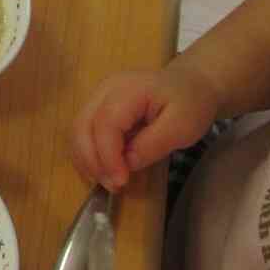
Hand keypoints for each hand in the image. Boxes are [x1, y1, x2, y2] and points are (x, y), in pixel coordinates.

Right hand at [71, 67, 220, 190]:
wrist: (191, 83)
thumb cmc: (190, 104)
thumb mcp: (183, 127)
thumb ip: (153, 144)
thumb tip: (127, 163)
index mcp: (128, 89)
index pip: (106, 123)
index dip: (108, 155)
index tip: (121, 182)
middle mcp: (105, 89)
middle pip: (82, 125)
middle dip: (92, 160)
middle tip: (112, 186)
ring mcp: (99, 96)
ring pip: (78, 129)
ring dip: (86, 159)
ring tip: (107, 181)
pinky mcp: (99, 106)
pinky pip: (84, 131)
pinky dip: (88, 153)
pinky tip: (102, 169)